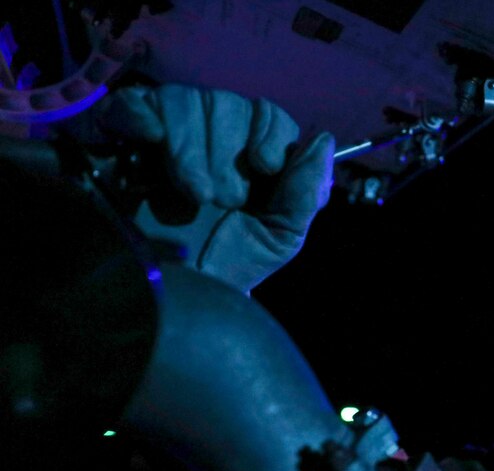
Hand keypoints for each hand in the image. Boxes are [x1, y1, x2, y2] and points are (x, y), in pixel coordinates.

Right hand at [94, 83, 334, 292]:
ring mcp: (164, 136)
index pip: (268, 115)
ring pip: (184, 100)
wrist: (169, 297)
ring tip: (192, 195)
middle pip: (227, 103)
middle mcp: (210, 140)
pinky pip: (134, 103)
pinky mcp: (120, 138)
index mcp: (250, 159)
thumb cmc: (226, 270)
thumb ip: (306, 193)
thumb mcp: (278, 239)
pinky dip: (144, 117)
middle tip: (221, 199)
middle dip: (228, 154)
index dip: (270, 134)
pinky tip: (150, 143)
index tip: (264, 168)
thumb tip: (324, 140)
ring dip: (192, 150)